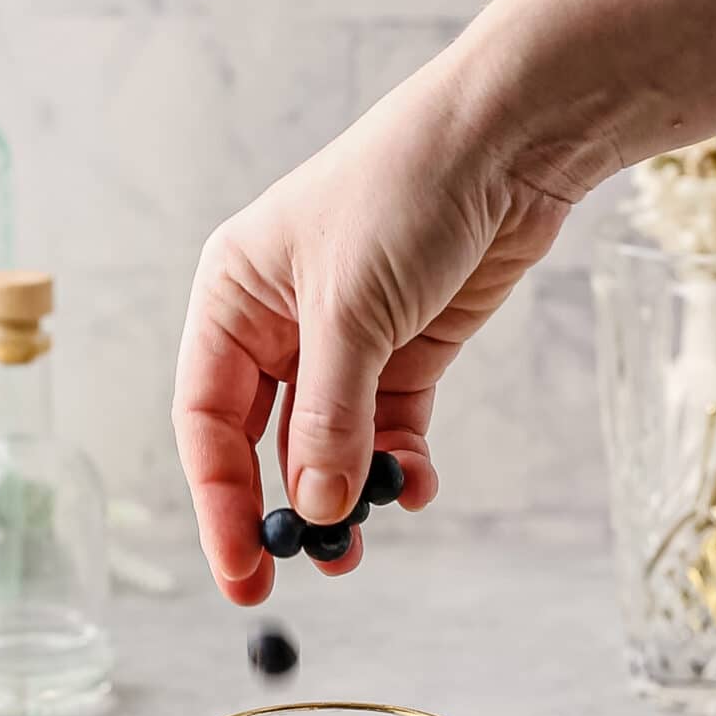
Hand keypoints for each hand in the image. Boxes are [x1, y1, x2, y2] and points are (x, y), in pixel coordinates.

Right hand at [173, 52, 567, 603]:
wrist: (508, 141)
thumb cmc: (403, 191)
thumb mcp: (349, 309)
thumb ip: (329, 416)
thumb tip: (317, 507)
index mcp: (234, 300)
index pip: (207, 420)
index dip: (218, 500)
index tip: (238, 568)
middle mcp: (279, 327)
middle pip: (262, 443)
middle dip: (279, 510)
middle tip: (294, 574)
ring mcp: (345, 345)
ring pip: (329, 447)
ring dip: (343, 498)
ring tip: (353, 549)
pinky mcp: (406, 356)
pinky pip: (388, 432)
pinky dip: (397, 465)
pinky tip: (411, 485)